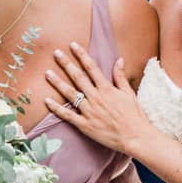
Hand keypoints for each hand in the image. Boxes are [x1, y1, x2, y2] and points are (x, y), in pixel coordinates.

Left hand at [45, 42, 152, 156]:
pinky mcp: (85, 125)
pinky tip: (46, 101)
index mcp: (107, 89)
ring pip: (70, 94)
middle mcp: (96, 98)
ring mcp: (89, 111)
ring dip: (58, 82)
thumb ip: (121, 76)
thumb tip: (119, 59)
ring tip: (47, 73)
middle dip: (66, 64)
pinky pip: (68, 115)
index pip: (91, 67)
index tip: (72, 45)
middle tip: (56, 53)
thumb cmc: (134, 116)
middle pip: (78, 77)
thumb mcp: (129, 93)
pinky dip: (56, 108)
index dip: (81, 55)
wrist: (135, 137)